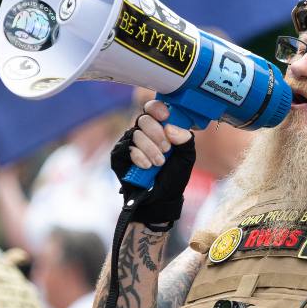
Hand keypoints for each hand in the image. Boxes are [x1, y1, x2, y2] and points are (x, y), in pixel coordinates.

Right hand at [110, 100, 195, 226]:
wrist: (160, 198)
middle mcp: (143, 132)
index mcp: (159, 128)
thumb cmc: (173, 176)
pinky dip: (140, 157)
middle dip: (157, 134)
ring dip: (151, 149)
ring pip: (136, 133)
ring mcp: (129, 142)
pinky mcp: (119, 154)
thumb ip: (185, 140)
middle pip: (144, 119)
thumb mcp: (187, 157)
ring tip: (158, 163)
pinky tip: (146, 166)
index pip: (153, 109)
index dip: (157, 109)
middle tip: (166, 149)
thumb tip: (170, 128)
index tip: (165, 117)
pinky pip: (127, 147)